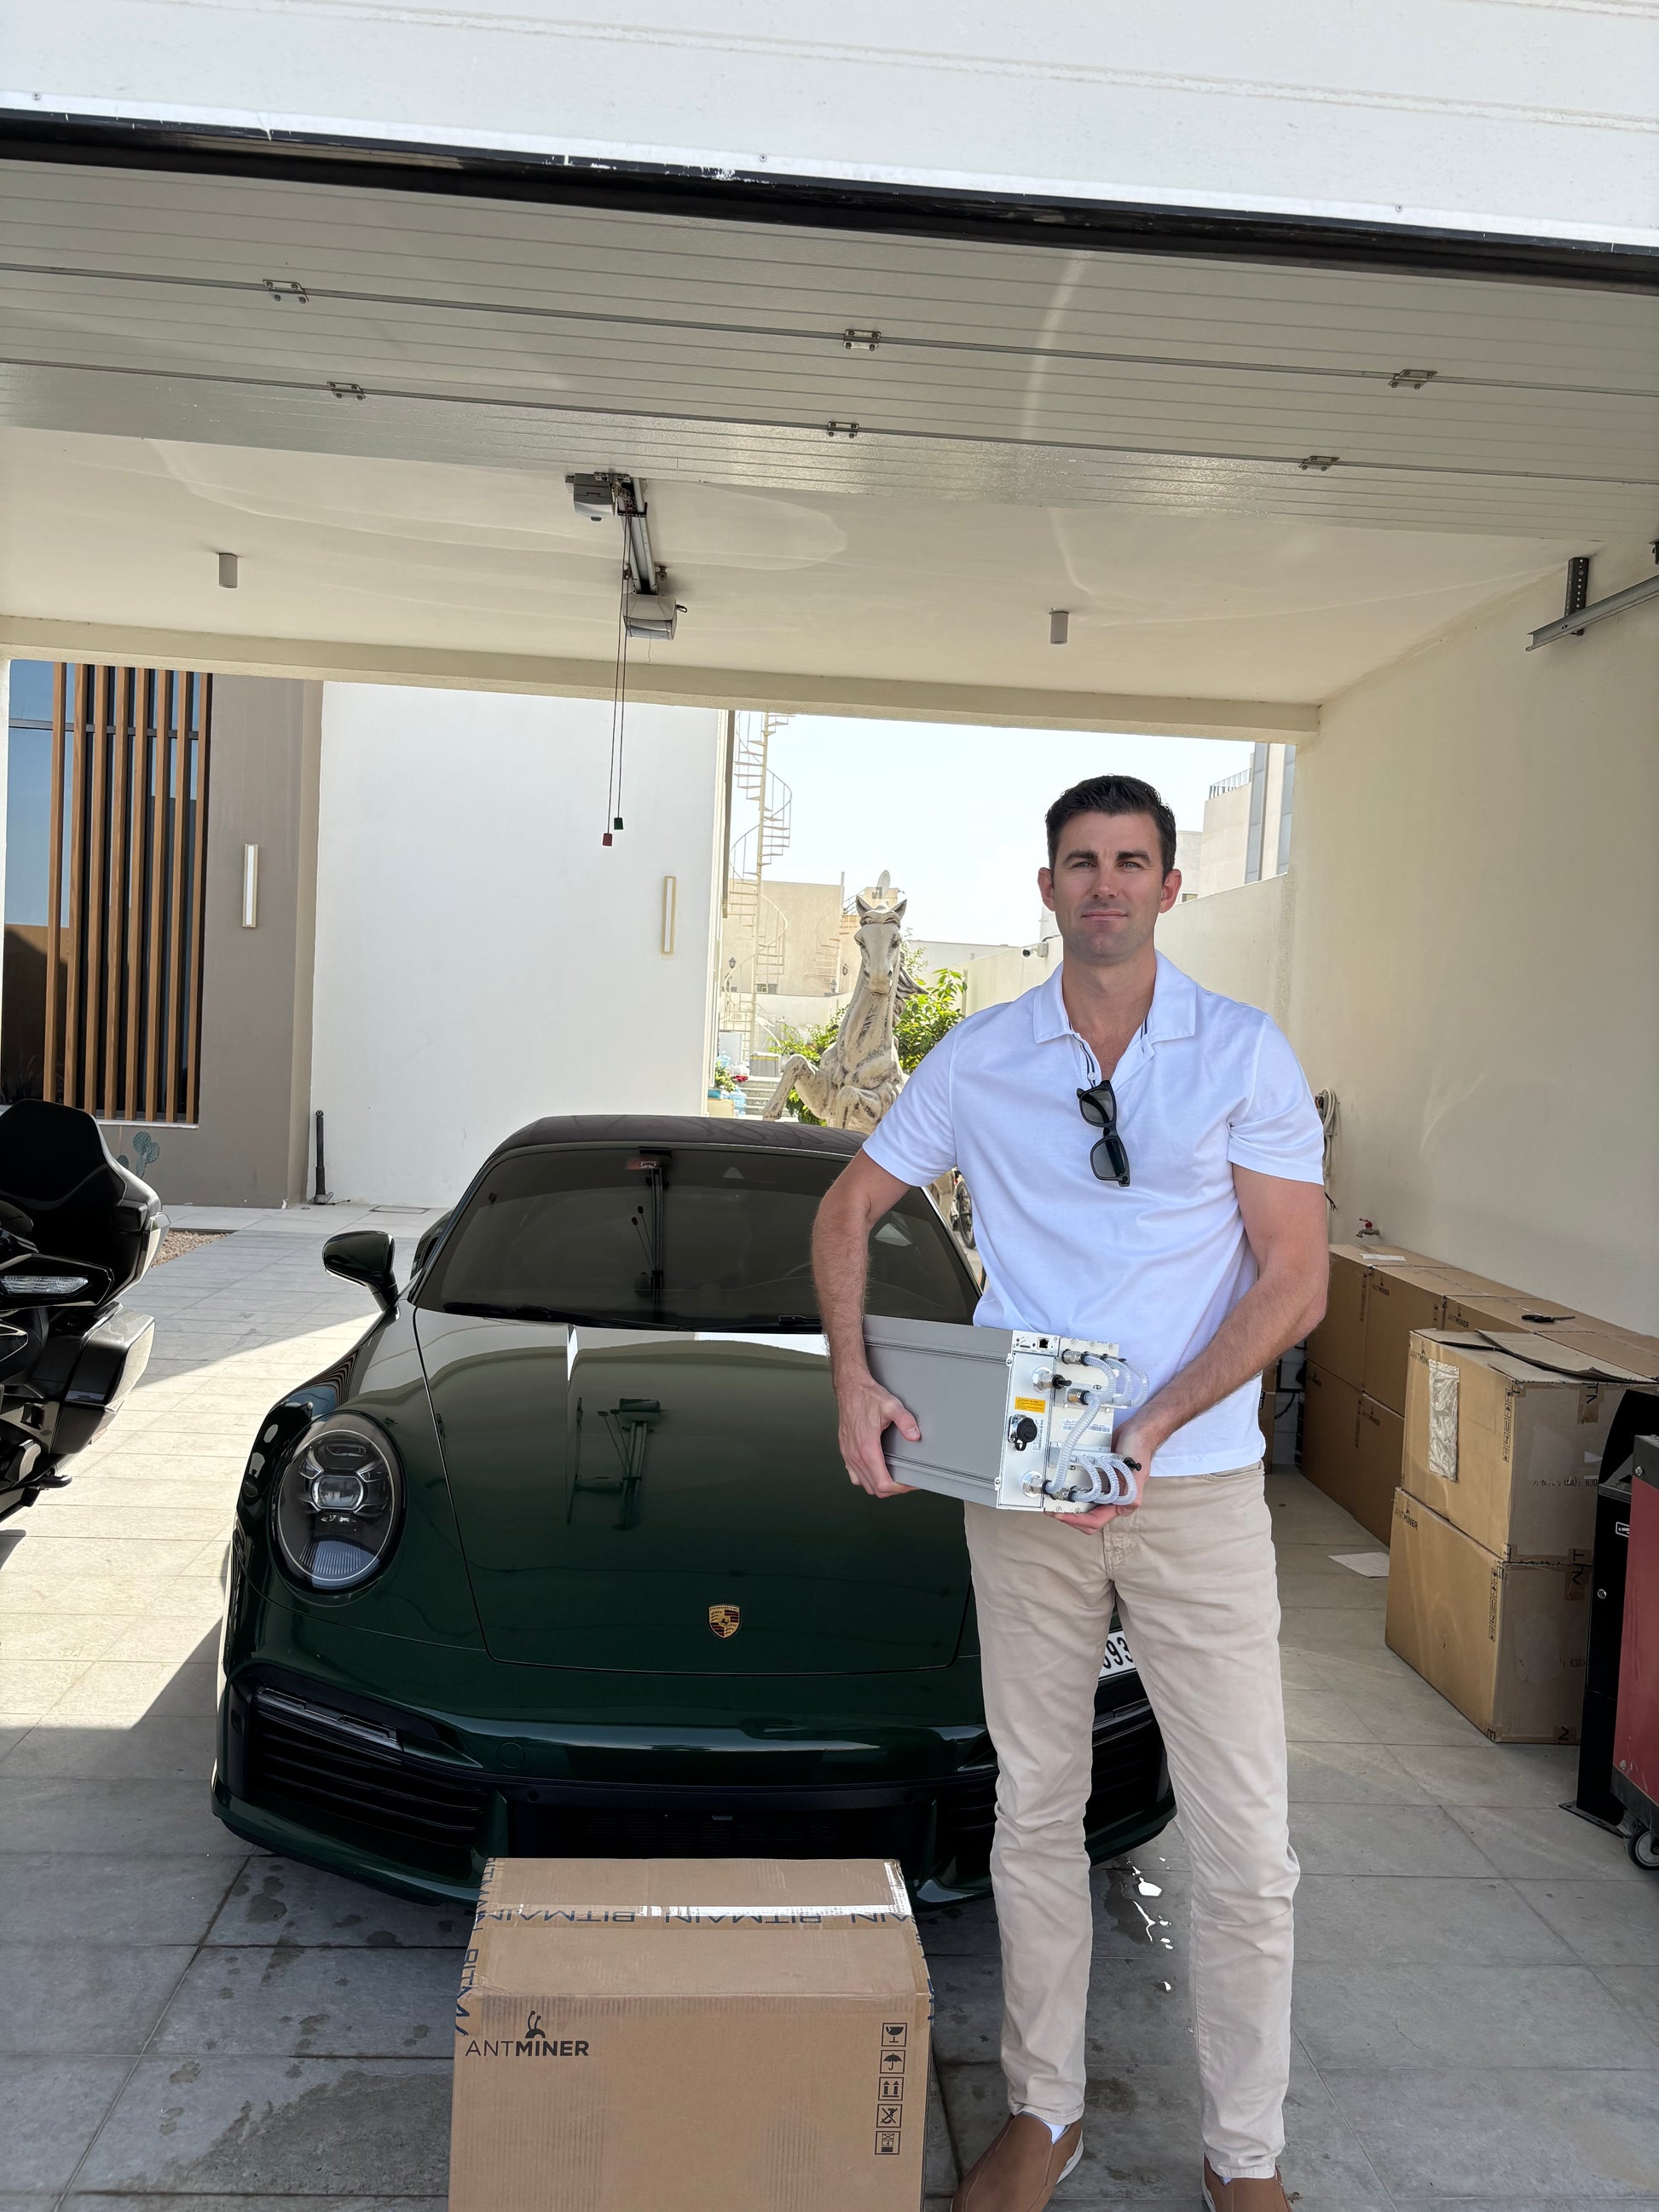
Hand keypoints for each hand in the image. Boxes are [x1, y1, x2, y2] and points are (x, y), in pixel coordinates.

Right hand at [836, 1370, 918, 1497]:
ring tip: (893, 1477)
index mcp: (867, 1448)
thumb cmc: (866, 1396)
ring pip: (864, 1484)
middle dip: (893, 1489)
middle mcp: (855, 1455)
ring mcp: (848, 1455)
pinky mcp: (845, 1452)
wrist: (849, 1388)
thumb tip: (915, 1436)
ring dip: (879, 1485)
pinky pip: (854, 1475)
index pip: (883, 1483)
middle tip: (906, 1481)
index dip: (899, 1489)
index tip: (910, 1483)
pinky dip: (866, 1479)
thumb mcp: (891, 1405)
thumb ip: (905, 1421)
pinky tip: (876, 1470)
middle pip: (874, 1488)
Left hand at [1055, 1415, 1159, 1532]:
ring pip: (1081, 1503)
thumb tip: (1125, 1509)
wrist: (1136, 1431)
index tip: (1061, 1514)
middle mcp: (1110, 1498)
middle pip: (1085, 1516)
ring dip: (1066, 1504)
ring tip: (1051, 1499)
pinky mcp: (1095, 1476)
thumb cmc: (1139, 1450)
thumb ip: (1133, 1493)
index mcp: (1119, 1502)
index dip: (1077, 1520)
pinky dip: (1069, 1488)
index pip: (1096, 1520)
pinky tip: (1059, 1484)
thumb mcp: (1138, 1473)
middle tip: (1051, 1509)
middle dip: (1068, 1515)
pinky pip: (1080, 1486)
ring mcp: (1101, 1487)